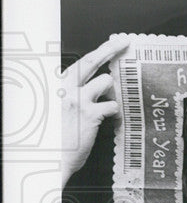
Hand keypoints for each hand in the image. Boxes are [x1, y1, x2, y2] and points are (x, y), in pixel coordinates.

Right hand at [60, 36, 128, 187]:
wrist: (47, 159)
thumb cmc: (53, 137)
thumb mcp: (58, 108)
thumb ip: (73, 94)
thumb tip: (96, 83)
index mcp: (56, 86)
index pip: (80, 63)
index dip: (99, 51)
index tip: (113, 43)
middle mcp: (64, 89)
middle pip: (90, 61)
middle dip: (109, 49)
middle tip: (123, 43)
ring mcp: (77, 100)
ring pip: (106, 82)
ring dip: (112, 93)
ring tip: (106, 106)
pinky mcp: (89, 114)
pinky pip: (113, 106)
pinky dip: (115, 112)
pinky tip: (109, 120)